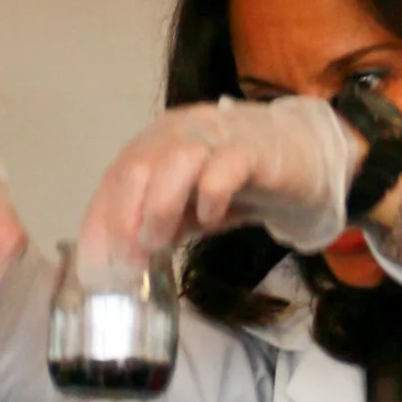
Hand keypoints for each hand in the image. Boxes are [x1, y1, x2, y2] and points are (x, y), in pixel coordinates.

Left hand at [76, 96, 358, 271]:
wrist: (304, 159)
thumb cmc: (237, 185)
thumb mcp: (187, 210)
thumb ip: (156, 226)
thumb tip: (121, 264)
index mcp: (154, 144)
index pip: (115, 180)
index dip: (100, 224)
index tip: (98, 268)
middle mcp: (179, 133)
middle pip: (136, 167)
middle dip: (124, 219)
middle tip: (129, 262)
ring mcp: (217, 136)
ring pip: (175, 161)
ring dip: (160, 207)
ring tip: (162, 243)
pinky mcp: (254, 149)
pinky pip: (225, 166)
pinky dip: (210, 194)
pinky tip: (210, 218)